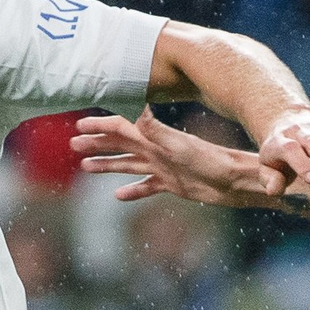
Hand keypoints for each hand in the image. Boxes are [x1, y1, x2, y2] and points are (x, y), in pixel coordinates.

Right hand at [72, 112, 280, 206]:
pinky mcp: (173, 185)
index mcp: (156, 139)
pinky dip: (133, 190)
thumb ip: (159, 132)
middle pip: (120, 145)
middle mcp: (157, 151)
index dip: (99, 127)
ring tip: (86, 167)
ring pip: (129, 165)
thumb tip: (139, 114)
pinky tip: (118, 195)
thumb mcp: (182, 148)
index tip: (78, 126)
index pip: (121, 129)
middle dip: (97, 144)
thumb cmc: (214, 162)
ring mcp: (164, 168)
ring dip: (108, 165)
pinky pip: (147, 187)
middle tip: (73, 145)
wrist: (237, 180)